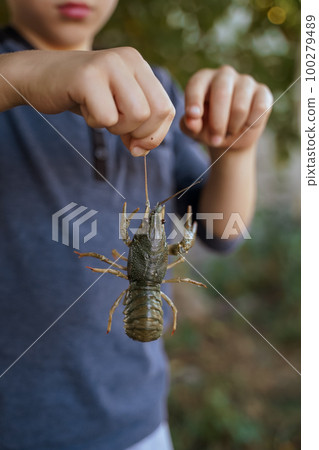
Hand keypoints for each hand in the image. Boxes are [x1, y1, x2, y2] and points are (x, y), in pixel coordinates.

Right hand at [0, 47, 174, 155]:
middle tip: (117, 131)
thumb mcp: (118, 107)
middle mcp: (129, 59)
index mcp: (140, 65)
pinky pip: (107, 118)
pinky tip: (83, 107)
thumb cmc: (81, 95)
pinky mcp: (87, 76)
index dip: (155, 134)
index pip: (167, 108)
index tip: (135, 143)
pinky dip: (95, 122)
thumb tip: (143, 149)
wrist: (38, 78)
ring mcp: (109, 64)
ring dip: (116, 127)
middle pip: (156, 113)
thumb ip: (138, 125)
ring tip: (98, 113)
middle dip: (139, 134)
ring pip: (137, 115)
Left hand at [180, 66, 272, 151]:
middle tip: (215, 140)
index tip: (193, 116)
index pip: (197, 85)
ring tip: (229, 131)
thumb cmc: (208, 128)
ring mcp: (245, 81)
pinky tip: (245, 125)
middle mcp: (224, 75)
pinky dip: (250, 124)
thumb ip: (189, 124)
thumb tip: (192, 121)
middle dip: (217, 123)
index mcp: (203, 79)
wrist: (231, 136)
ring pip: (240, 106)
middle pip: (222, 94)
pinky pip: (259, 109)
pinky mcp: (263, 92)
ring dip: (233, 127)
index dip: (194, 100)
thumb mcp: (194, 130)